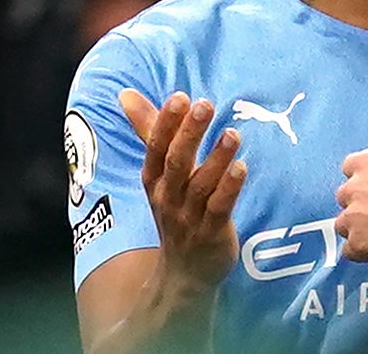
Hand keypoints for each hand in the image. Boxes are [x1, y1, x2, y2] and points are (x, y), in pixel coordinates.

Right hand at [119, 90, 246, 294]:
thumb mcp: (158, 172)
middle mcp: (168, 197)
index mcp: (154, 180)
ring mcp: (189, 217)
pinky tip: (242, 168)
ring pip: (201, 185)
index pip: (156, 148)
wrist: (183, 273)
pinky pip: (219, 209)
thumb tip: (125, 93)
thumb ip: (148, 130)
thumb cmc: (174, 209)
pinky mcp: (211, 233)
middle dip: (189, 133)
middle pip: (176, 163)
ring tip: (232, 133)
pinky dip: (229, 188)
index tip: (180, 97)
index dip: (165, 123)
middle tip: (205, 105)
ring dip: (216, 158)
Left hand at [335, 149, 367, 264]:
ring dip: (359, 229)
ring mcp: (354, 217)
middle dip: (360, 204)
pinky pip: (350, 251)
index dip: (364, 178)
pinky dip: (363, 252)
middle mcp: (356, 187)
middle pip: (344, 196)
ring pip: (344, 225)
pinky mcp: (358, 245)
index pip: (351, 166)